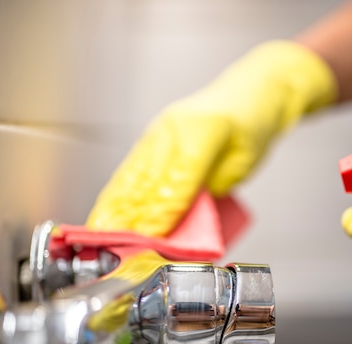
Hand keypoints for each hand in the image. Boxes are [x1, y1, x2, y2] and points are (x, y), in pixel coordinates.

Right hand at [86, 41, 335, 236]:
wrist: (249, 89)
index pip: (177, 181)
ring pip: (131, 175)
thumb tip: (186, 217)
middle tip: (116, 245)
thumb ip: (216, 188)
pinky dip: (116, 194)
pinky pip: (130, 170)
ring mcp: (159, 131)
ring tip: (99, 233)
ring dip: (113, 207)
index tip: (149, 239)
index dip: (161, 214)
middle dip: (129, 217)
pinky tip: (105, 211)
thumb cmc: (252, 122)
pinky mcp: (151, 138)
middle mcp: (174, 127)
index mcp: (204, 129)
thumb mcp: (245, 160)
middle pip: (147, 180)